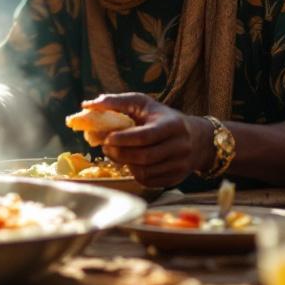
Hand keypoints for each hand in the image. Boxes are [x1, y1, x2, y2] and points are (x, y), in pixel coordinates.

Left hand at [91, 93, 213, 187]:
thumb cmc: (161, 117)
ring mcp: (179, 164)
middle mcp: (180, 146)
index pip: (145, 136)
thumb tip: (87, 105)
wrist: (196, 138)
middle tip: (106, 147)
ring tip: (116, 153)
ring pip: (145, 171)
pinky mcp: (175, 178)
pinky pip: (149, 181)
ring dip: (125, 164)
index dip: (123, 139)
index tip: (107, 138)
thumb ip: (116, 102)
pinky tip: (131, 162)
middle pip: (144, 157)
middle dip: (120, 153)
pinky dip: (135, 173)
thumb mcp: (143, 103)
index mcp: (172, 125)